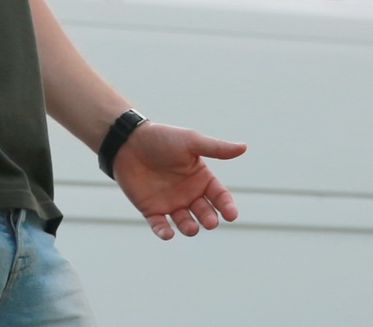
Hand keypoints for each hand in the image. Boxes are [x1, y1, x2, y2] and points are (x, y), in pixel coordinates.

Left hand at [113, 122, 246, 239]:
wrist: (129, 142)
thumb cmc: (162, 139)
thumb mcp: (191, 142)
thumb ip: (216, 148)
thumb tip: (243, 147)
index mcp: (201, 177)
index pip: (219, 196)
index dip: (226, 206)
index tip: (232, 215)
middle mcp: (189, 193)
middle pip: (205, 212)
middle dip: (209, 218)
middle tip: (210, 221)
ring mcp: (170, 203)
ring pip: (185, 222)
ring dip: (189, 227)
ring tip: (191, 227)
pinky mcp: (151, 210)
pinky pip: (160, 225)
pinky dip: (164, 232)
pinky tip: (167, 233)